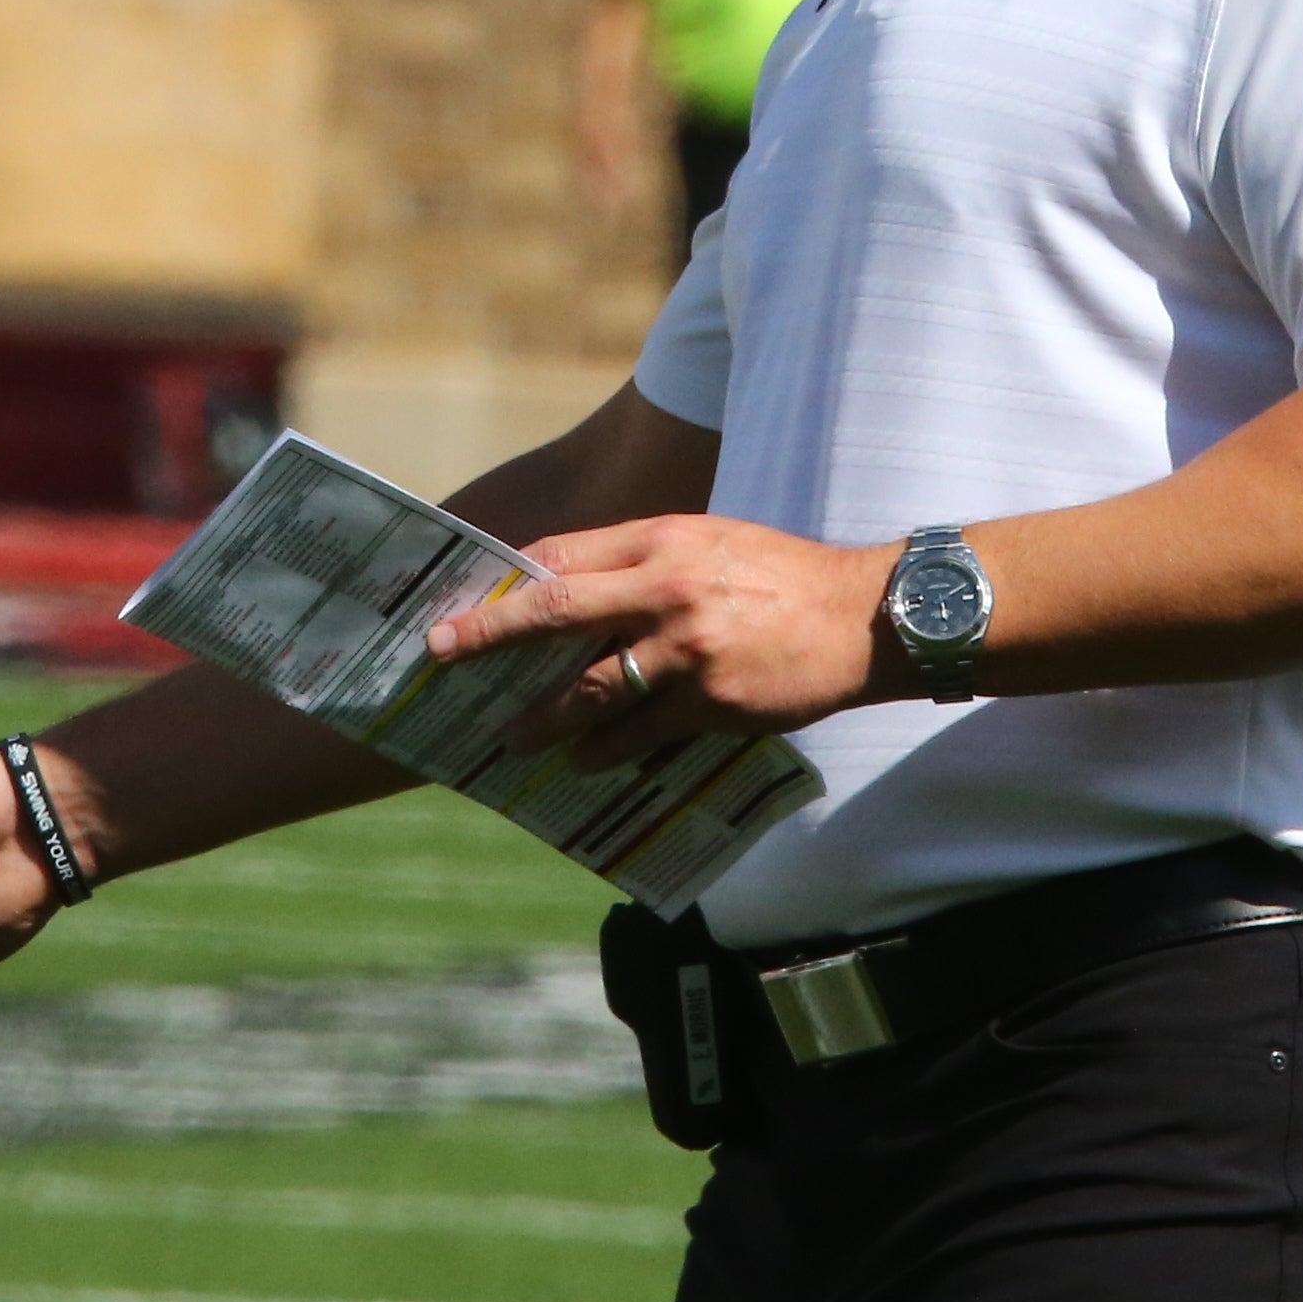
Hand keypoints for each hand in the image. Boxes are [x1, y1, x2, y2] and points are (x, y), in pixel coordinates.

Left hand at [427, 511, 901, 763]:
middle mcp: (664, 588)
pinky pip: (638, 733)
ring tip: (510, 738)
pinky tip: (581, 762)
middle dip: (488, 635)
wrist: (861, 616)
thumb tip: (575, 593)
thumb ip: (644, 563)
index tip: (463, 598)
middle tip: (440, 653)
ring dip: (540, 718)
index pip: (560, 555)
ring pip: (588, 688)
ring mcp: (685, 647)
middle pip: (554, 611)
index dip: (504, 579)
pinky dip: (603, 750)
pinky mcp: (710, 699)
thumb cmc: (779, 576)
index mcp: (661, 540)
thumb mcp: (708, 543)